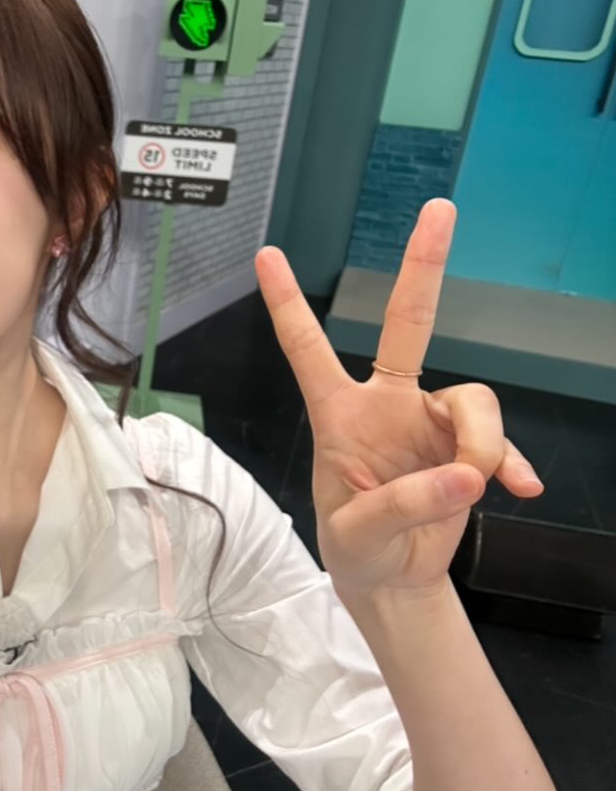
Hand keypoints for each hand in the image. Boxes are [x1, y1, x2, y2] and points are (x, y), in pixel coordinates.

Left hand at [254, 199, 543, 601]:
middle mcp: (387, 405)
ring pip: (474, 400)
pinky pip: (500, 441)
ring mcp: (430, 423)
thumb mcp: (355, 535)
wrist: (392, 581)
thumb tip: (467, 476)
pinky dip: (513, 464)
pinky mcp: (466, 449)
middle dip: (424, 266)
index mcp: (339, 416)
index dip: (287, 304)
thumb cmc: (355, 550)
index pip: (308, 350)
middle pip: (409, 324)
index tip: (266, 254)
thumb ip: (403, 505)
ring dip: (482, 444)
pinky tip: (523, 489)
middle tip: (441, 209)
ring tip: (471, 490)